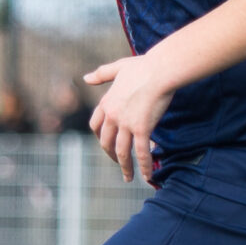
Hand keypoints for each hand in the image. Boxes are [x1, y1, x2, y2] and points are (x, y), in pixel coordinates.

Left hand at [83, 54, 174, 184]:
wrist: (160, 70)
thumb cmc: (144, 67)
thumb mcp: (118, 68)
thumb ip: (101, 74)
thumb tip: (85, 78)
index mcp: (106, 103)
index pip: (95, 125)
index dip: (100, 137)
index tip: (105, 143)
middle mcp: (112, 116)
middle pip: (106, 142)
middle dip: (111, 155)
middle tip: (118, 163)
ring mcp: (126, 124)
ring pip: (122, 151)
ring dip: (125, 166)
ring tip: (128, 178)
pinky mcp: (142, 129)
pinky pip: (141, 152)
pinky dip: (143, 166)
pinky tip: (147, 176)